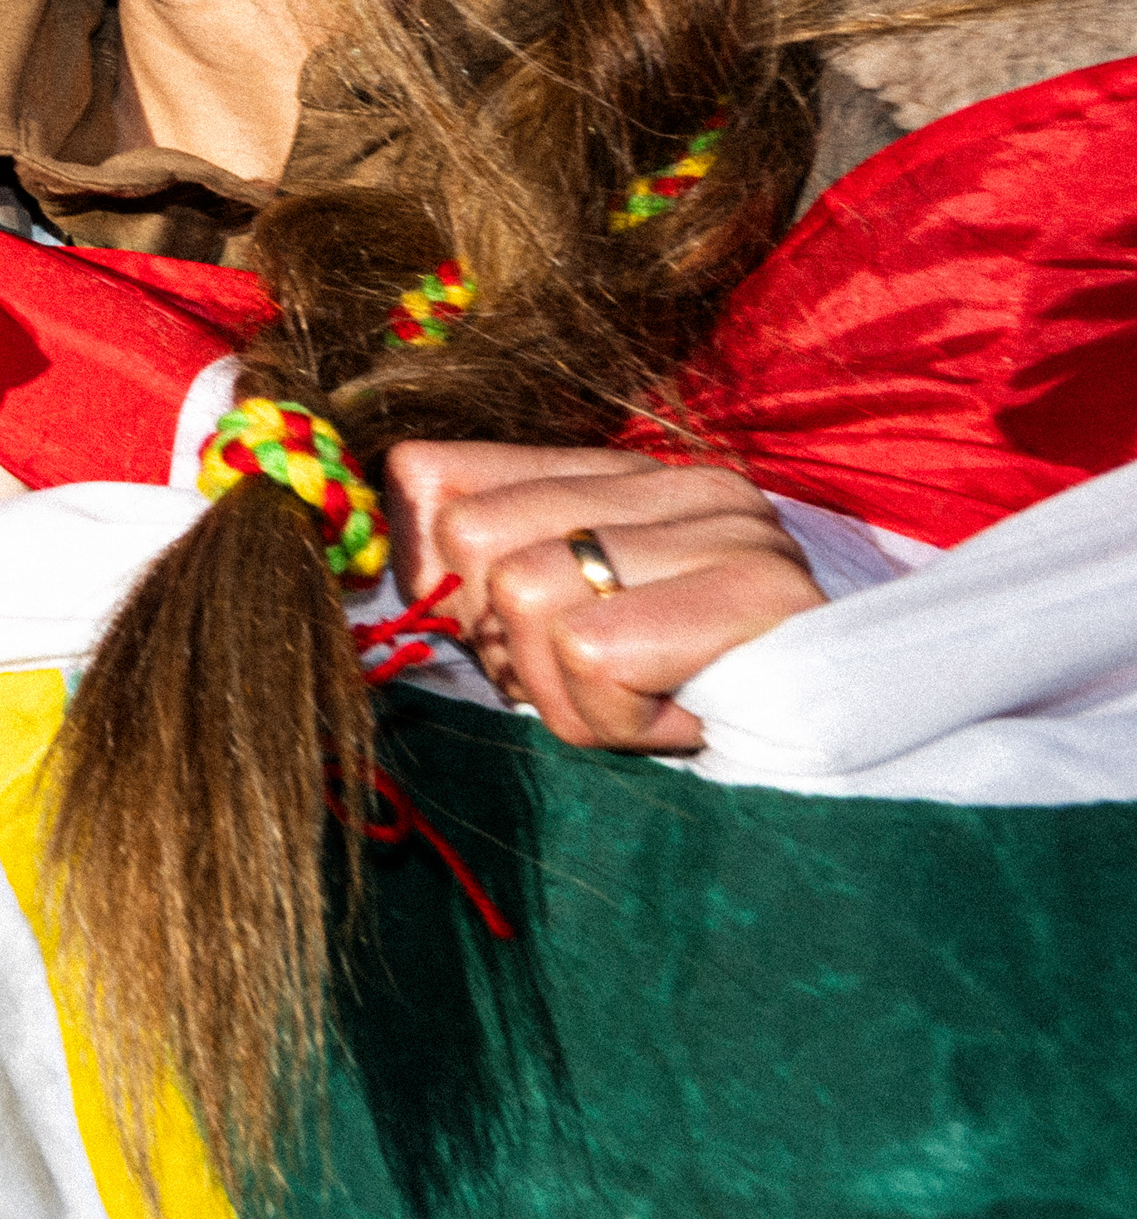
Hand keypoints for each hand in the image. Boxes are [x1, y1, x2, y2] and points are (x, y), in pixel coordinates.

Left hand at [382, 442, 825, 751]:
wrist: (849, 748)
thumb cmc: (685, 696)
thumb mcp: (567, 622)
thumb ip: (484, 569)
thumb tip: (371, 555)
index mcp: (621, 471)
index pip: (433, 475)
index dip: (433, 575)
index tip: (495, 635)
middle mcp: (676, 481)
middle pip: (469, 536)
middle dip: (503, 641)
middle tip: (587, 678)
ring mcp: (721, 528)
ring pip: (521, 594)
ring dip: (561, 688)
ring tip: (638, 697)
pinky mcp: (752, 591)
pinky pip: (590, 652)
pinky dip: (610, 712)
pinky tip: (669, 714)